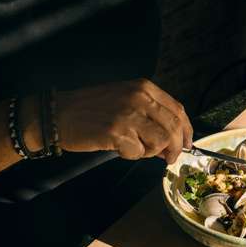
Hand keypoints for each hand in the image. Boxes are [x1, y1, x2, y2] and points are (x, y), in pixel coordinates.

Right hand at [56, 79, 192, 163]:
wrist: (59, 114)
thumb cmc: (92, 109)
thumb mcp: (126, 98)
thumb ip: (151, 113)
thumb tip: (174, 138)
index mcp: (145, 88)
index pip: (178, 110)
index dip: (187, 131)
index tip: (187, 144)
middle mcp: (140, 97)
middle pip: (174, 128)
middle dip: (175, 148)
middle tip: (168, 158)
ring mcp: (129, 114)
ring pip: (160, 141)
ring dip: (152, 152)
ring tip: (135, 148)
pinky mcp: (117, 132)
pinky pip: (139, 152)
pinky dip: (132, 155)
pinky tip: (118, 148)